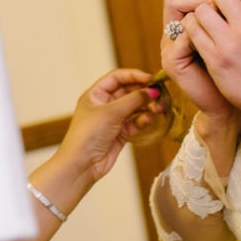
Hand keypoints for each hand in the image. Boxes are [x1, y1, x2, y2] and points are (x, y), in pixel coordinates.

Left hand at [55, 68, 163, 183]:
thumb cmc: (88, 135)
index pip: (117, 78)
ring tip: (158, 109)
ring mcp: (112, 119)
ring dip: (146, 107)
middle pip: (128, 92)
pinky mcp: (120, 133)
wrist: (82, 165)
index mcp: (95, 94)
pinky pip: (135, 122)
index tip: (151, 79)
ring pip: (134, 108)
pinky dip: (142, 120)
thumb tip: (152, 90)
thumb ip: (133, 99)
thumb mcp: (111, 112)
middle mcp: (104, 105)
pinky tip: (147, 120)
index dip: (134, 76)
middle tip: (159, 95)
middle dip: (144, 92)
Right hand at [161, 0, 239, 125]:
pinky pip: (182, 35)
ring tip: (225, 16)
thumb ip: (233, 11)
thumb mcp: (240, 35)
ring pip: (176, 11)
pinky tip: (222, 33)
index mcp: (188, 27)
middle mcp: (174, 35)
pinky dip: (201, 30)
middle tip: (226, 1)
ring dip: (202, 9)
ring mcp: (170, 48)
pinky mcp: (171, 62)